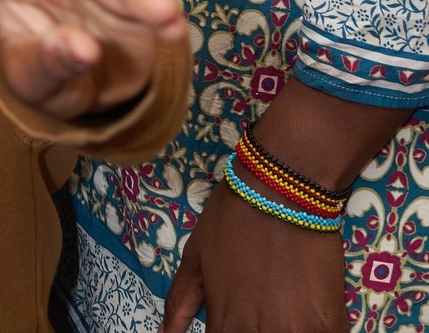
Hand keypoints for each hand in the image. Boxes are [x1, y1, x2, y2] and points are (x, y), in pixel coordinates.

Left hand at [161, 178, 347, 332]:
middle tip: (261, 306)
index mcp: (226, 327)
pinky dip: (314, 330)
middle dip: (254, 331)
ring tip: (282, 306)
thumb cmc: (232, 220)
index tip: (233, 322)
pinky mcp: (332, 327)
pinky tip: (307, 314)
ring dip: (284, 330)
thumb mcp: (195, 258)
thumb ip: (179, 305)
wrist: (283, 191)